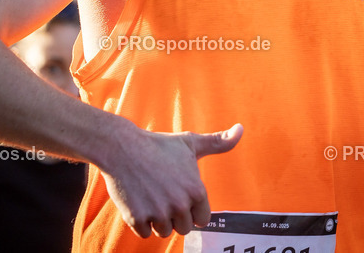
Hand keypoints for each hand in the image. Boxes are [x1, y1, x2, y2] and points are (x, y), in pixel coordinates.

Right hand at [101, 123, 242, 237]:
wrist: (123, 148)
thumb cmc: (159, 145)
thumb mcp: (191, 142)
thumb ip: (219, 142)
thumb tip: (240, 129)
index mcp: (196, 191)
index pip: (203, 220)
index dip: (192, 210)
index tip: (181, 197)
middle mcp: (179, 205)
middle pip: (184, 228)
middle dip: (175, 216)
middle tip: (164, 194)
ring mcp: (158, 213)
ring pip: (164, 231)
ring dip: (158, 220)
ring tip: (151, 195)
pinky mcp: (137, 218)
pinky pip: (144, 233)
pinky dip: (140, 221)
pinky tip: (139, 200)